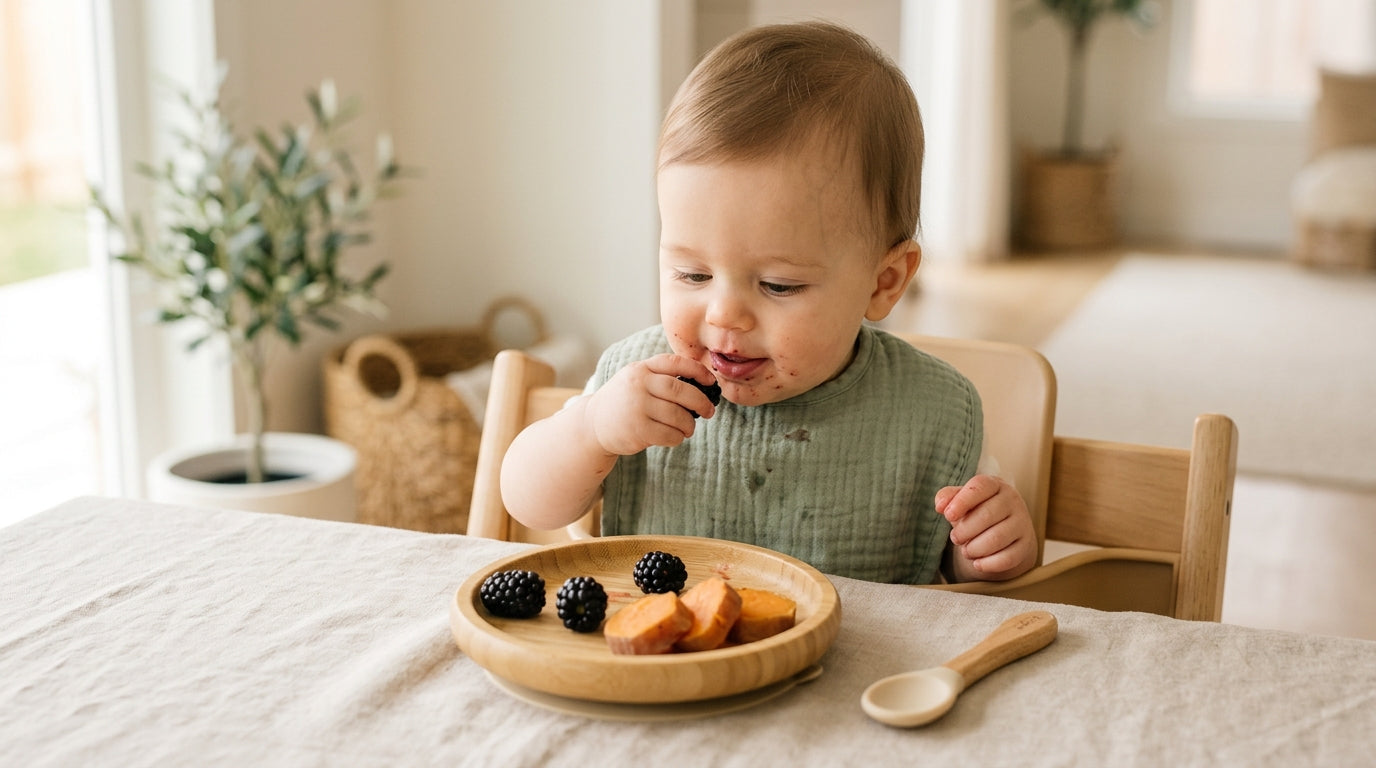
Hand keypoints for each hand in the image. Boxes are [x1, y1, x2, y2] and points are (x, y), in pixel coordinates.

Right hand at [583, 354, 718, 455]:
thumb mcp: (635, 379)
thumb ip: (660, 377)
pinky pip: (669, 434)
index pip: (675, 363)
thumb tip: (701, 386)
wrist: (593, 423)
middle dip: (701, 402)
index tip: (711, 381)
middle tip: (709, 411)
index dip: (698, 371)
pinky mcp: (637, 430)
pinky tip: (674, 437)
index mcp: (641, 368)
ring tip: (688, 428)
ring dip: (689, 425)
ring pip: (678, 416)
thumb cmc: (623, 401)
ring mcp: (637, 407)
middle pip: (681, 391)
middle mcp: (639, 385)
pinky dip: (677, 438)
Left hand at [935, 475, 1036, 581]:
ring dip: (974, 548)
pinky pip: (1007, 558)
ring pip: (996, 538)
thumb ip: (948, 497)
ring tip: (966, 551)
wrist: (1007, 533)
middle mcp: (1012, 501)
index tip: (947, 515)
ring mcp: (1022, 523)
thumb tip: (941, 505)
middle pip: (986, 515)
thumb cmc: (978, 512)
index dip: (962, 501)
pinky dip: (988, 564)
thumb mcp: (962, 500)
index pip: (980, 486)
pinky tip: (977, 563)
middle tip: (955, 538)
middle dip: (964, 531)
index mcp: (995, 485)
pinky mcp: (1026, 546)